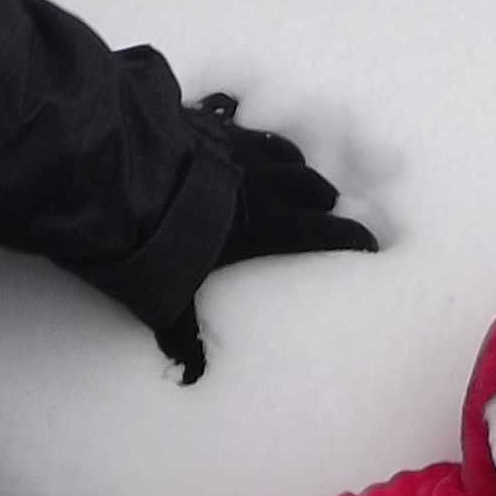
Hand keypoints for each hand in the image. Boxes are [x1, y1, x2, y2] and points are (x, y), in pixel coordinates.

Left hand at [149, 95, 381, 382]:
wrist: (122, 177)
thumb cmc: (154, 240)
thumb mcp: (168, 296)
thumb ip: (182, 335)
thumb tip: (191, 378)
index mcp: (266, 225)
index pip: (326, 232)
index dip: (353, 239)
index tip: (373, 243)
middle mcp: (262, 182)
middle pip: (313, 186)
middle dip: (324, 199)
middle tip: (327, 209)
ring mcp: (235, 146)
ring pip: (284, 150)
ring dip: (294, 163)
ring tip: (296, 172)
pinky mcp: (207, 121)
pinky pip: (239, 118)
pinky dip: (247, 125)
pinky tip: (239, 120)